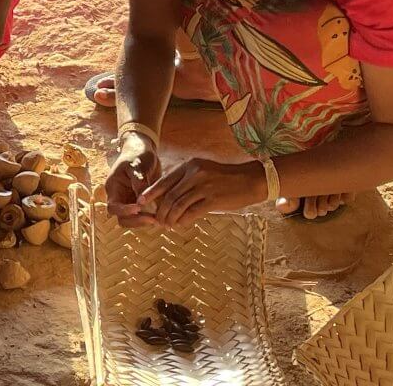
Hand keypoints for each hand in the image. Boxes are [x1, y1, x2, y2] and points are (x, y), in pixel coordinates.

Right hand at [105, 132, 161, 227]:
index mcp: (113, 188)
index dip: (124, 211)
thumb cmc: (137, 154)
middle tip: (153, 219)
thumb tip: (142, 202)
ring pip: (133, 220)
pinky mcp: (141, 202)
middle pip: (122, 219)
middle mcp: (120, 197)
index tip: (139, 208)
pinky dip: (152, 217)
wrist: (143, 149)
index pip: (113, 207)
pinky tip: (163, 214)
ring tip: (160, 218)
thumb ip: (138, 183)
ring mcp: (130, 201)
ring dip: (145, 222)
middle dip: (136, 221)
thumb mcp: (136, 166)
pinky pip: (144, 215)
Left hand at [140, 158, 266, 228]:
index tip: (141, 202)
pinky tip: (180, 225)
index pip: (165, 181)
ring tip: (167, 225)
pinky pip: (192, 213)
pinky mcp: (214, 199)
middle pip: (169, 196)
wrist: (251, 180)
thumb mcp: (203, 172)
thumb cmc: (225, 178)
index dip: (151, 193)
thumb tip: (167, 197)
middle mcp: (195, 174)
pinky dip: (184, 220)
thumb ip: (186, 181)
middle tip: (157, 221)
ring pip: (179, 206)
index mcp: (190, 166)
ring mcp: (204, 186)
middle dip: (160, 211)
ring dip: (170, 218)